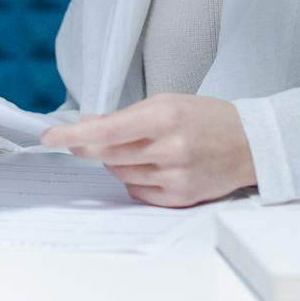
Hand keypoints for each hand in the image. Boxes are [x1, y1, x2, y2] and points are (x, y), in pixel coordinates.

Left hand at [41, 95, 256, 206]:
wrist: (249, 144)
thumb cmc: (207, 118)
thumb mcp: (167, 103)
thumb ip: (125, 115)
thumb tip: (86, 125)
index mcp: (164, 117)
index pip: (107, 129)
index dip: (74, 136)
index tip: (50, 137)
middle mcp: (169, 148)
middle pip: (108, 155)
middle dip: (92, 147)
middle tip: (86, 140)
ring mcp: (175, 176)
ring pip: (120, 174)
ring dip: (118, 162)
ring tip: (141, 149)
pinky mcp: (180, 197)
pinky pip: (137, 193)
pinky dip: (135, 180)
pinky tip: (151, 167)